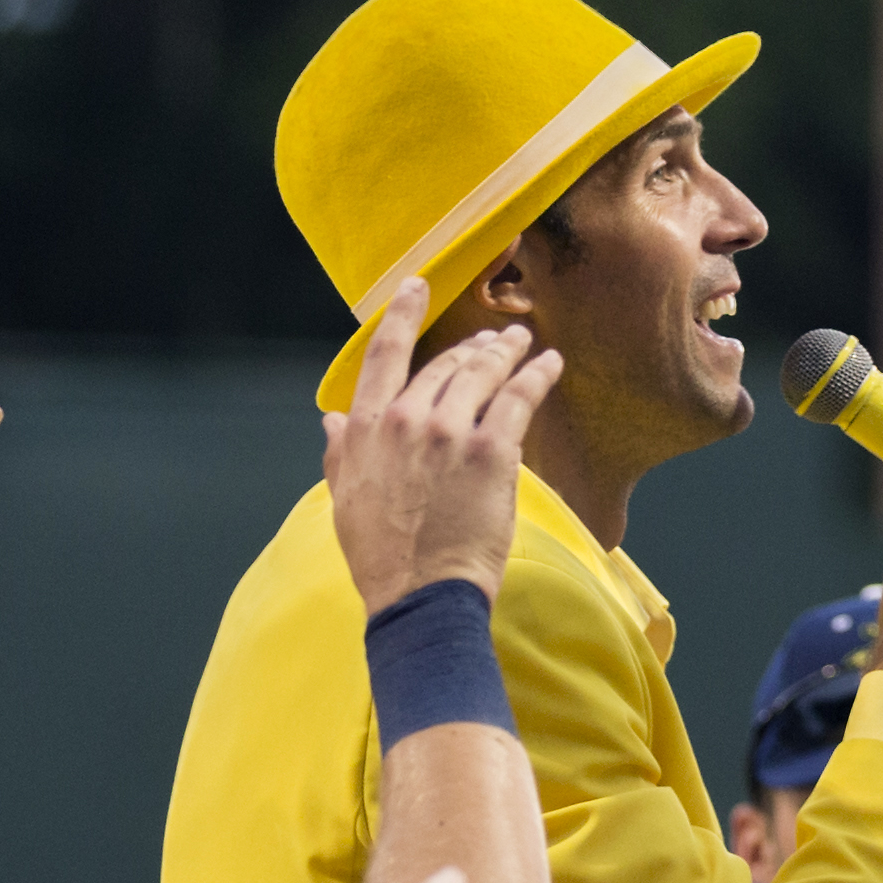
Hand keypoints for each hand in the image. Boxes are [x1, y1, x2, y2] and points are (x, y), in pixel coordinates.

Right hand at [322, 301, 560, 611]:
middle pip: (443, 363)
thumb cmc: (382, 556)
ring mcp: (450, 433)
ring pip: (482, 373)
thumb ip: (341, 453)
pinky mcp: (491, 452)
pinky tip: (549, 364)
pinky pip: (519, 398)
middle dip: (471, 346)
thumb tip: (332, 420)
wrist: (420, 594)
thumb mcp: (345, 500)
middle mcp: (406, 420)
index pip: (383, 356)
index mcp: (367, 430)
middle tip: (491, 339)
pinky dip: (537, 375)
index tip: (416, 287)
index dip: (401, 314)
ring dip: (505, 351)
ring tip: (521, 341)